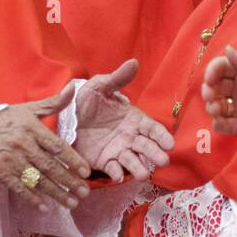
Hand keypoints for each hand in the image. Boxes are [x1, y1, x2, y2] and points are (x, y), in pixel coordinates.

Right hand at [0, 83, 90, 209]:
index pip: (57, 147)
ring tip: (71, 203)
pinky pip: (18, 187)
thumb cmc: (5, 119)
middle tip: (84, 193)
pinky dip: (32, 198)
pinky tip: (45, 207)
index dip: (73, 160)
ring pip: (37, 180)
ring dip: (55, 193)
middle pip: (50, 166)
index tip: (86, 173)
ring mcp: (10, 160)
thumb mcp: (28, 109)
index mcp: (32, 128)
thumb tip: (73, 87)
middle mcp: (22, 144)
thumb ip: (53, 102)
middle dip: (69, 181)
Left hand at [75, 59, 173, 181]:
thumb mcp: (100, 87)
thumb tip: (134, 62)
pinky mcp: (104, 162)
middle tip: (162, 161)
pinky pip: (113, 169)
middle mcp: (130, 137)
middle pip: (147, 147)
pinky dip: (116, 173)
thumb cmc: (87, 100)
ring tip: (141, 173)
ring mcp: (119, 151)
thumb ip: (117, 79)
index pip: (152, 129)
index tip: (170, 144)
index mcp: (133, 119)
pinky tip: (117, 175)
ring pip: (133, 161)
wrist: (66, 117)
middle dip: (155, 154)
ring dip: (139, 167)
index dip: (162, 136)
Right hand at [201, 46, 236, 136]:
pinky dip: (219, 125)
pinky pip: (226, 125)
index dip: (212, 72)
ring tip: (216, 109)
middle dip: (208, 91)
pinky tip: (219, 122)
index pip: (221, 69)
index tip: (210, 78)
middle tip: (211, 95)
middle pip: (215, 88)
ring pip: (217, 106)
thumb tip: (227, 48)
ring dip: (211, 108)